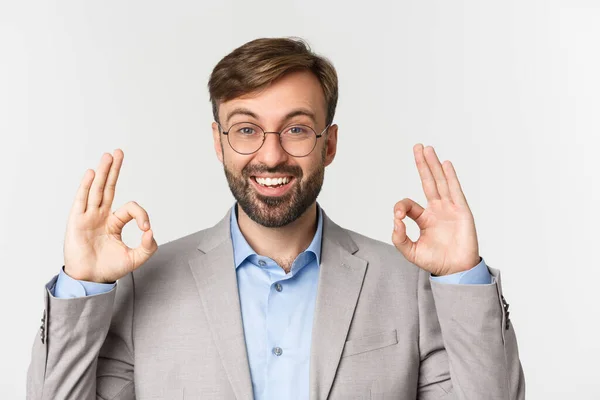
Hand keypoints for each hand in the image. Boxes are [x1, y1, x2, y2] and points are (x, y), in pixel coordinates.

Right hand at [63, 149, 157, 282]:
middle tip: (118, 152)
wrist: (91, 280)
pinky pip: (82, 201)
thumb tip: (151, 232)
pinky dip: (86, 186)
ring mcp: (88, 217)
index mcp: (114, 223)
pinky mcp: (77, 222)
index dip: (141, 215)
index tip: (146, 229)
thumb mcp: (135, 259)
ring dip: (103, 172)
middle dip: (114, 170)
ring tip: (109, 156)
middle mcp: (100, 216)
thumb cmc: (109, 269)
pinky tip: (92, 173)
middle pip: (108, 188)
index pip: (130, 208)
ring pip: (96, 190)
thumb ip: (148, 247)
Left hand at [391, 144, 479, 275]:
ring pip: (440, 182)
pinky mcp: (461, 212)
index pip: (409, 204)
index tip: (398, 217)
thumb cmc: (435, 261)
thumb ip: (399, 237)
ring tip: (427, 148)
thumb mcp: (410, 251)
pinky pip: (455, 191)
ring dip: (434, 165)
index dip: (401, 207)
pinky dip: (450, 177)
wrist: (456, 271)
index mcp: (424, 218)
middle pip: (428, 182)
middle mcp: (437, 210)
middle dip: (422, 165)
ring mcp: (450, 209)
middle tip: (417, 147)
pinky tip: (445, 164)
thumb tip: (395, 220)